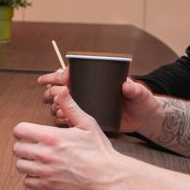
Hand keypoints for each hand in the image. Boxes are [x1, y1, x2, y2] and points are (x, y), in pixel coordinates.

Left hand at [12, 115, 127, 189]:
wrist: (108, 177)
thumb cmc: (99, 150)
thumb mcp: (87, 124)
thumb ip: (70, 107)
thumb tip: (61, 90)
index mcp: (52, 137)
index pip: (19, 130)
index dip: (23, 130)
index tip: (29, 133)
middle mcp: (45, 154)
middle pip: (16, 148)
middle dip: (24, 146)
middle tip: (34, 147)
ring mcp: (45, 171)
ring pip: (20, 166)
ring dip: (26, 162)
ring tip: (37, 160)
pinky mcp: (48, 187)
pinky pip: (27, 182)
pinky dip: (32, 178)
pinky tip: (42, 173)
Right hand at [37, 68, 155, 132]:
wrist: (144, 118)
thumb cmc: (142, 101)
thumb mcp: (140, 94)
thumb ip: (135, 89)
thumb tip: (127, 85)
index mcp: (100, 79)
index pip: (78, 71)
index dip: (65, 72)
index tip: (62, 77)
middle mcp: (90, 89)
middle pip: (65, 84)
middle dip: (52, 83)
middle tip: (45, 86)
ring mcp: (88, 103)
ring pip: (64, 100)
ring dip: (55, 100)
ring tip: (52, 104)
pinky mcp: (89, 117)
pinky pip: (71, 116)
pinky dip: (63, 116)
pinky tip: (59, 117)